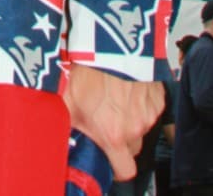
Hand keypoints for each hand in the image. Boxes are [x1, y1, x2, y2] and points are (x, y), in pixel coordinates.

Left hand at [63, 65, 162, 181]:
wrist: (111, 42)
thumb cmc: (89, 69)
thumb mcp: (68, 100)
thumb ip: (67, 126)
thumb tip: (53, 137)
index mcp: (113, 135)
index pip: (124, 170)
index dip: (116, 166)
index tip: (108, 157)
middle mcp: (135, 128)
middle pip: (132, 148)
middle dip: (121, 139)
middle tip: (107, 120)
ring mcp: (150, 112)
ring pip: (142, 127)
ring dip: (131, 120)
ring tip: (115, 99)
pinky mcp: (159, 96)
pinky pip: (152, 109)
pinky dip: (142, 104)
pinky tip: (127, 88)